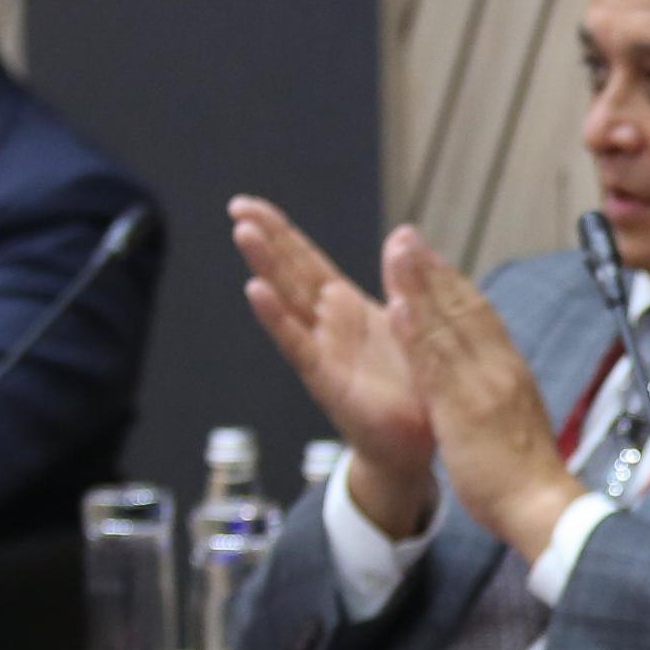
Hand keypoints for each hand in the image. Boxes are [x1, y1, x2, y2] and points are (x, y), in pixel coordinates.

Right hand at [232, 197, 432, 527]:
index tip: (250, 204)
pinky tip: (255, 291)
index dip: (281, 232)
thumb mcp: (412, 323)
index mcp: (346, 308)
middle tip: (236, 206)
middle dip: (265, 238)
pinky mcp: (326, 378)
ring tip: (243, 233)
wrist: (413, 445)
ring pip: (289, 300)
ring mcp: (323, 350)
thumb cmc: (409, 387)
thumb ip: (401, 283)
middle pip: (290, 272)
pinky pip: (298, 343)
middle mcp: (327, 325)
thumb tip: (404, 234)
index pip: (306, 261)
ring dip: (266, 265)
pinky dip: (276, 317)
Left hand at [385, 227, 572, 565]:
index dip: (454, 283)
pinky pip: (435, 368)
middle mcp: (498, 370)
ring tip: (396, 252)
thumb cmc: (531, 476)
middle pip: (464, 309)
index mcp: (511, 373)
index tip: (432, 257)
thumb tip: (497, 378)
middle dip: (433, 270)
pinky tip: (397, 307)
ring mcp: (480, 388)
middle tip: (406, 236)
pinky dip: (416, 334)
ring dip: (420, 287)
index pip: (482, 316)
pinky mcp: (462, 412)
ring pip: (447, 328)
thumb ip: (504, 392)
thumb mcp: (520, 420)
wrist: (544, 508)